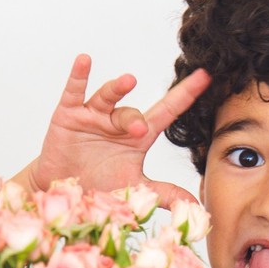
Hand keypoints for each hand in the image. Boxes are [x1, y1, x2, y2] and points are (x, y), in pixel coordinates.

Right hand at [16, 54, 210, 208]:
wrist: (63, 193)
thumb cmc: (100, 185)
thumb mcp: (134, 190)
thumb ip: (164, 194)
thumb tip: (195, 206)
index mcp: (138, 137)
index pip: (167, 111)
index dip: (186, 94)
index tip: (205, 76)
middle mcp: (118, 122)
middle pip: (133, 112)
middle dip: (136, 119)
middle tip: (139, 129)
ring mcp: (93, 116)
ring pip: (108, 97)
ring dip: (117, 89)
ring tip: (128, 81)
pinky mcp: (68, 115)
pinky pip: (74, 91)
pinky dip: (79, 76)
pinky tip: (84, 61)